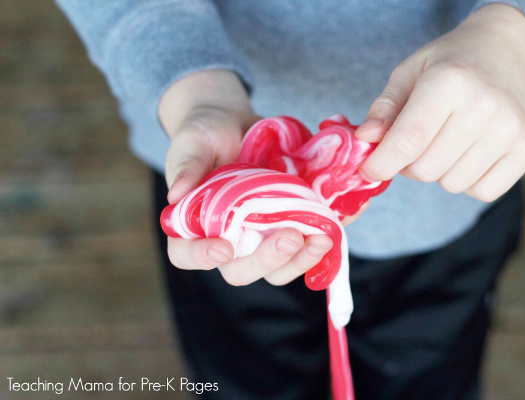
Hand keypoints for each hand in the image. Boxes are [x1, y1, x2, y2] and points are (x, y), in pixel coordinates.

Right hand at [159, 70, 361, 286]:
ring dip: (301, 260)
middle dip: (267, 260)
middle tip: (291, 236)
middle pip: (240, 270)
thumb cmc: (206, 135)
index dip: (201, 257)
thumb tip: (175, 194)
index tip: (223, 247)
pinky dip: (324, 241)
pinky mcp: (288, 229)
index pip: (186, 254)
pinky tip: (337, 224)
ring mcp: (260, 239)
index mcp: (194, 226)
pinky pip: (305, 248)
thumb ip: (186, 165)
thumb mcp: (193, 142)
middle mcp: (228, 241)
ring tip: (322, 237)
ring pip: (278, 269)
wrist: (238, 126)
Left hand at [355, 4, 524, 201]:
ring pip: (451, 184)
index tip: (368, 169)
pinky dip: (467, 180)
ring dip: (439, 171)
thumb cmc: (450, 65)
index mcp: (449, 82)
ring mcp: (511, 131)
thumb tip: (365, 140)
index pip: (408, 141)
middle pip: (425, 169)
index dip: (381, 164)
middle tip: (416, 142)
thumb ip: (384, 108)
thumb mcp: (409, 73)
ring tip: (447, 141)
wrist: (508, 53)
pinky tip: (469, 152)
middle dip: (409, 164)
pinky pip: (481, 192)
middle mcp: (485, 107)